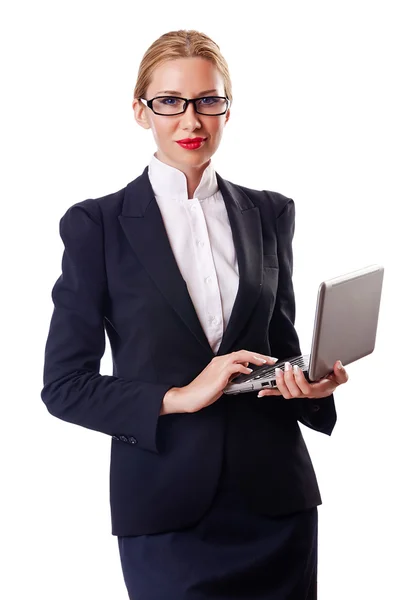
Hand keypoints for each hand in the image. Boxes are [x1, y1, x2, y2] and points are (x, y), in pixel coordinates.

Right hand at [162, 350, 277, 413]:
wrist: (189, 396)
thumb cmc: (203, 392)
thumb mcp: (221, 382)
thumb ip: (231, 375)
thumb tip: (243, 371)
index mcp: (220, 362)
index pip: (240, 355)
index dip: (254, 356)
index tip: (265, 360)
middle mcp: (220, 361)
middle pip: (243, 353)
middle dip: (259, 355)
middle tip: (271, 360)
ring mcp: (219, 366)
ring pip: (240, 356)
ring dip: (254, 358)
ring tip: (265, 362)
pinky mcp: (219, 374)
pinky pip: (234, 367)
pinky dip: (243, 368)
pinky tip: (249, 371)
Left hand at [257, 360, 348, 398]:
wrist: (328, 385)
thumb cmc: (333, 380)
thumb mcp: (341, 377)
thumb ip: (341, 372)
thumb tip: (337, 364)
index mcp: (317, 390)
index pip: (306, 389)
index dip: (299, 380)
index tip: (297, 368)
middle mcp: (305, 394)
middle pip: (293, 392)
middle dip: (288, 379)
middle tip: (287, 366)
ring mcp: (298, 393)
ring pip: (286, 393)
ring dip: (280, 383)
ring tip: (278, 371)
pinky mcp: (291, 390)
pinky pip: (279, 394)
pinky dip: (270, 393)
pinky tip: (261, 392)